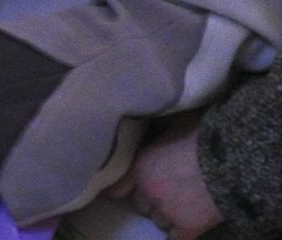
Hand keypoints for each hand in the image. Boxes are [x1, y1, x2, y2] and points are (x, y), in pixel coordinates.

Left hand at [104, 112, 220, 238]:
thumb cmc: (203, 135)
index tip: (118, 193)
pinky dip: (181, 234)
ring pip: (160, 221)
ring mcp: (168, 212)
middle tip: (169, 191)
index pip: (118, 187)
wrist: (233, 159)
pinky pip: (177, 239)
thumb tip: (151, 124)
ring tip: (184, 205)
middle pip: (142, 205)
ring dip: (168, 216)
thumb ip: (158, 132)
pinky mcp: (189, 227)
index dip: (123, 189)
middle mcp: (148, 191)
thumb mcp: (173, 124)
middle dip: (152, 200)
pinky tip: (187, 228)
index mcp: (140, 166)